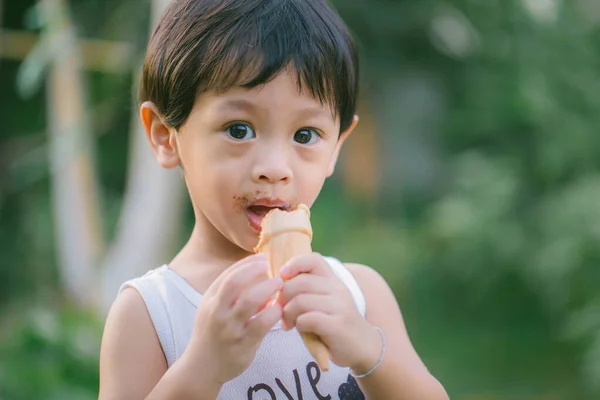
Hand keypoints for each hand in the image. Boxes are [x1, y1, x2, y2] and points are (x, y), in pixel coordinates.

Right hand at [185, 253, 282, 385]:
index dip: (247, 263)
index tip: (262, 258)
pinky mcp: (242, 345)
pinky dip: (272, 313)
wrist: (201, 368)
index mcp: (210, 300)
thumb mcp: (214, 309)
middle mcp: (217, 313)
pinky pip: (260, 325)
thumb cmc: (213, 333)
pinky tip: (279, 309)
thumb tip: (259, 277)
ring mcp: (229, 329)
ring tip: (279, 285)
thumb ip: (232, 293)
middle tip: (272, 269)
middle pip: (235, 283)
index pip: (228, 274)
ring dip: (267, 289)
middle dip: (255, 271)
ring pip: (249, 301)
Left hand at [278, 253, 381, 371]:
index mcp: (333, 280)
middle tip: (279, 309)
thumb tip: (276, 285)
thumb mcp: (323, 301)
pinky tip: (301, 329)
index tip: (282, 276)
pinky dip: (298, 324)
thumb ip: (306, 290)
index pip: (314, 260)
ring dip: (288, 313)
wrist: (363, 347)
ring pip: (301, 300)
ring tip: (288, 323)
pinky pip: (308, 318)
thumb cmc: (334, 323)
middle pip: (301, 282)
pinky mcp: (338, 325)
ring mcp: (339, 306)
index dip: (294, 263)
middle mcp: (338, 289)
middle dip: (283, 296)